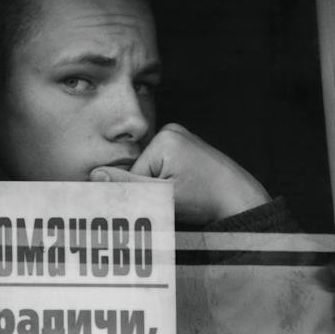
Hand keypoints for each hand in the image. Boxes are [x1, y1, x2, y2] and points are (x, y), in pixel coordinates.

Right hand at [88, 122, 270, 225]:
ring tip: (185, 193)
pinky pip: (165, 165)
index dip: (144, 193)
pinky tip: (188, 186)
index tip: (163, 203)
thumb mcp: (162, 195)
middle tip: (178, 199)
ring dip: (160, 185)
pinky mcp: (188, 145)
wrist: (239, 200)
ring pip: (153, 168)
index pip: (134, 172)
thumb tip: (95, 175)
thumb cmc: (204, 199)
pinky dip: (170, 179)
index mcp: (165, 138)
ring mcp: (182, 136)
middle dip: (153, 188)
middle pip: (142, 167)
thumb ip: (128, 185)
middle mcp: (172, 130)